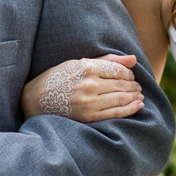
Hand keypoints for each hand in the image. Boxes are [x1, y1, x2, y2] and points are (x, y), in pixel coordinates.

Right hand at [20, 54, 143, 121]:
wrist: (36, 99)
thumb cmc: (58, 78)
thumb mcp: (78, 63)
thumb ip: (107, 60)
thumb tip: (133, 59)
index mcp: (87, 68)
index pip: (118, 70)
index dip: (129, 73)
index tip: (131, 75)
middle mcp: (90, 85)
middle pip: (122, 84)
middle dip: (134, 85)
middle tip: (138, 86)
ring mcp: (90, 102)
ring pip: (121, 98)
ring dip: (135, 96)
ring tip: (139, 94)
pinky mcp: (89, 117)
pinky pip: (116, 113)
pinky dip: (131, 109)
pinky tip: (138, 105)